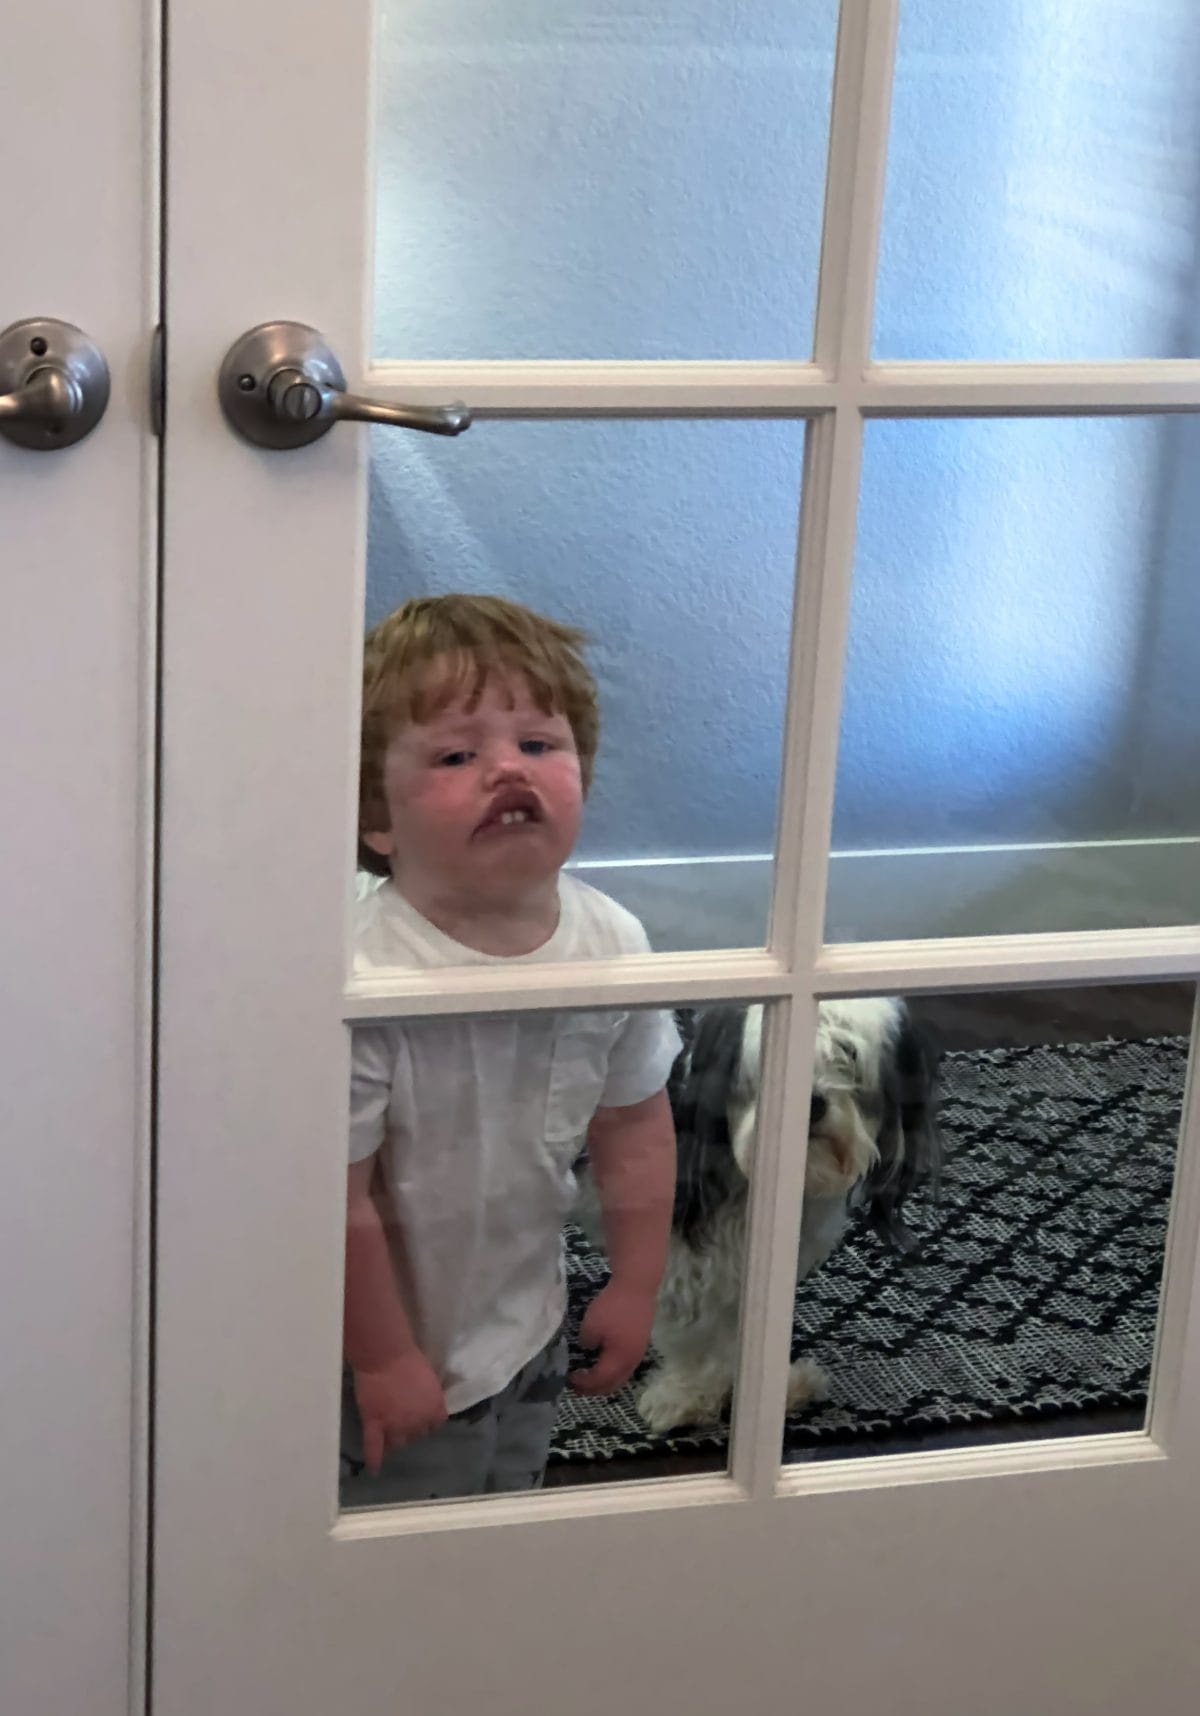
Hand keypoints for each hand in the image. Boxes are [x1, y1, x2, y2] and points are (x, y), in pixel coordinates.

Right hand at [353, 1349, 447, 1473]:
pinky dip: (374, 1459)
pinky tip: (374, 1469)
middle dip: (411, 1429)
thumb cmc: (409, 1359)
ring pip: (397, 1443)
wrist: (386, 1355)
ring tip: (389, 1435)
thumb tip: (423, 1404)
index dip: (427, 1421)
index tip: (421, 1417)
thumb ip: (428, 1397)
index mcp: (434, 1409)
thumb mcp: (429, 1378)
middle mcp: (417, 1422)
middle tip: (402, 1418)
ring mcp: (395, 1425)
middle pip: (416, 1435)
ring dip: (395, 1439)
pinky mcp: (374, 1424)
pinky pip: (374, 1447)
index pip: (435, 1425)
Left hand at [569, 1281, 656, 1395]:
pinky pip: (626, 1365)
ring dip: (606, 1380)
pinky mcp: (641, 1341)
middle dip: (595, 1389)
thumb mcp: (590, 1326)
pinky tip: (605, 1362)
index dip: (584, 1383)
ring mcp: (639, 1352)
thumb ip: (587, 1343)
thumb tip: (589, 1348)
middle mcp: (632, 1361)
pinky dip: (613, 1370)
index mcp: (619, 1360)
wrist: (636, 1286)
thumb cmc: (612, 1307)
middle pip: (613, 1384)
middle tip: (579, 1386)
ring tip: (591, 1377)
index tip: (569, 1379)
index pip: (599, 1380)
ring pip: (622, 1375)